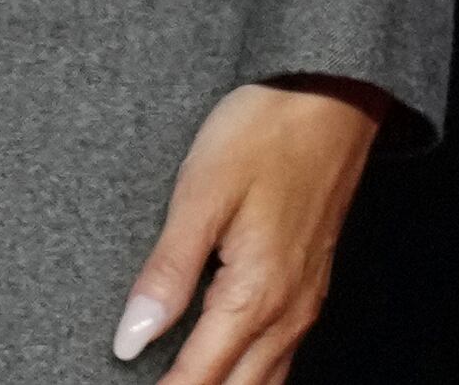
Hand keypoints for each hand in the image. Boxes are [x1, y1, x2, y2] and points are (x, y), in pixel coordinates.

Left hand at [116, 80, 382, 381]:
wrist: (327, 102)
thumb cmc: (260, 139)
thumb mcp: (198, 199)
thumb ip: (166, 274)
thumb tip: (132, 338)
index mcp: (256, 294)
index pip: (201, 375)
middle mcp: (288, 312)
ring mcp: (304, 303)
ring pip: (265, 379)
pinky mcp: (308, 287)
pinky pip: (280, 355)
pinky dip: (250, 375)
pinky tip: (226, 370)